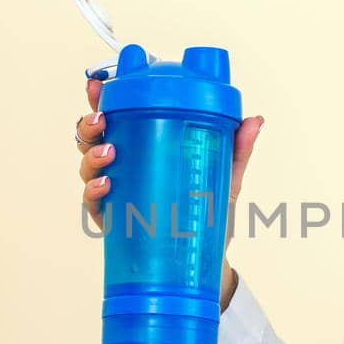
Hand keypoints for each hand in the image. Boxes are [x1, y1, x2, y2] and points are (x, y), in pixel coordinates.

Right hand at [76, 78, 263, 307]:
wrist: (207, 259)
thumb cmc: (210, 210)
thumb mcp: (226, 177)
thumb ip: (237, 149)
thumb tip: (255, 119)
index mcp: (144, 143)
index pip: (118, 112)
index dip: (101, 95)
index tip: (97, 83)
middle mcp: (124, 163)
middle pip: (93, 134)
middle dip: (89, 121)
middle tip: (102, 119)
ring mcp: (115, 190)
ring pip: (87, 163)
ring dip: (92, 154)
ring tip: (109, 153)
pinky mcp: (113, 219)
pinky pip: (93, 203)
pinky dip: (94, 192)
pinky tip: (105, 186)